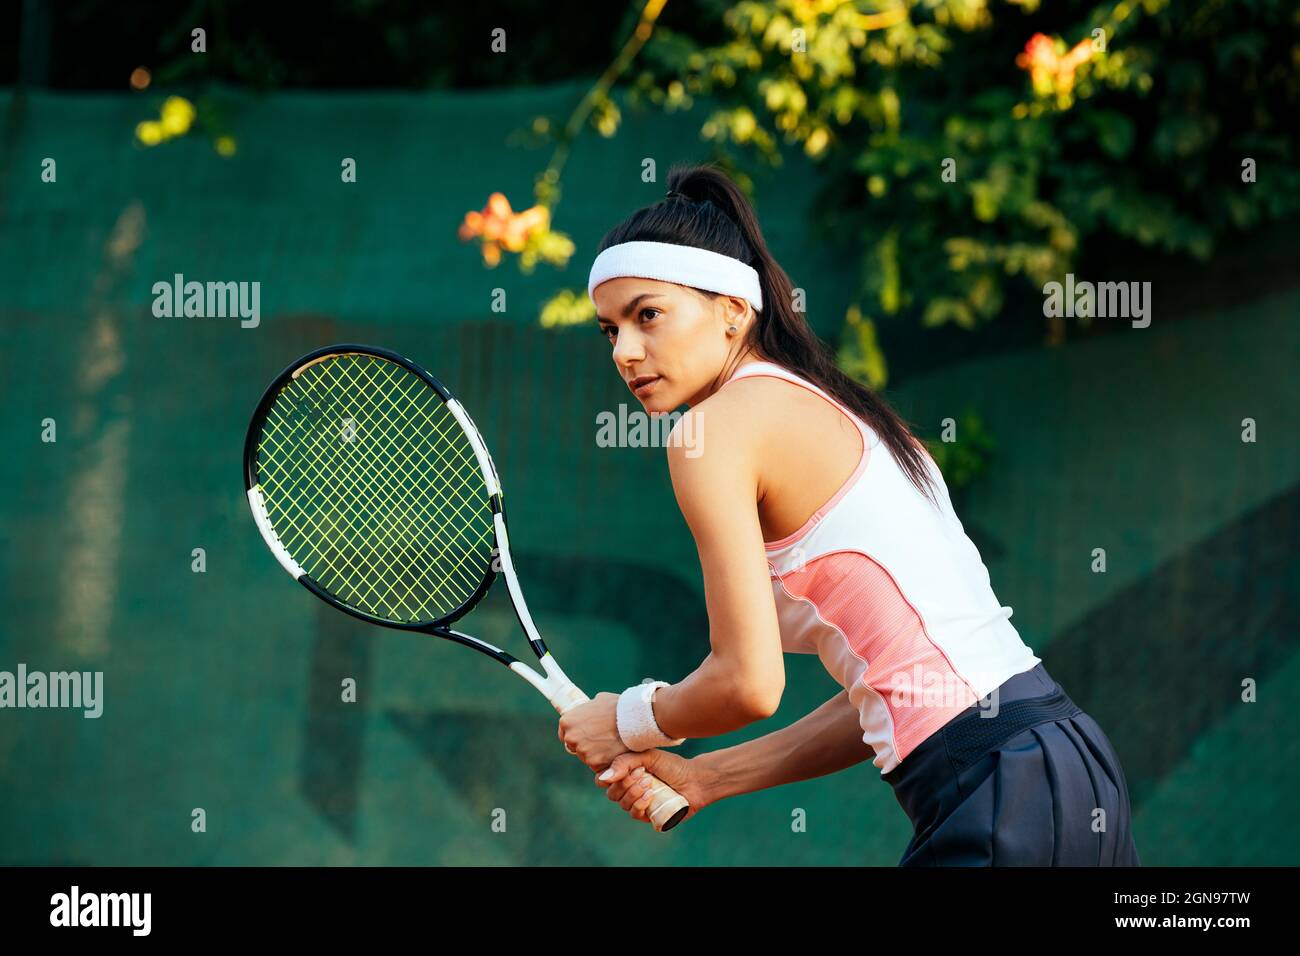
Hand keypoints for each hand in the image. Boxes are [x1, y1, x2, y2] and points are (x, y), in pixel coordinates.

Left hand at [557, 692, 625, 770]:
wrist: (634, 719)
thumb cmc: (618, 707)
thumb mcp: (598, 701)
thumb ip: (588, 711)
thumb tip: (590, 712)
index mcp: (567, 721)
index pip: (564, 734)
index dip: (577, 735)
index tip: (586, 735)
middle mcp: (571, 737)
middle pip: (575, 747)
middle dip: (586, 745)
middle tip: (602, 739)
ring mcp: (582, 751)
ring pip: (587, 757)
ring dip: (597, 754)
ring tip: (611, 744)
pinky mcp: (595, 763)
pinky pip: (598, 766)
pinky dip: (606, 762)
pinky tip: (615, 752)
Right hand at [595, 749, 712, 826]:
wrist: (695, 780)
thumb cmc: (672, 766)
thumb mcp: (648, 756)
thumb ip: (625, 762)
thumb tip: (604, 777)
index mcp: (626, 774)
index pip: (603, 780)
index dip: (606, 778)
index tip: (622, 770)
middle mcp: (630, 790)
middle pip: (611, 793)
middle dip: (624, 784)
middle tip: (641, 773)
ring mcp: (638, 803)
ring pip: (622, 804)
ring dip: (633, 793)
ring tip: (649, 783)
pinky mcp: (648, 815)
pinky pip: (635, 814)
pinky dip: (639, 804)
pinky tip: (650, 796)